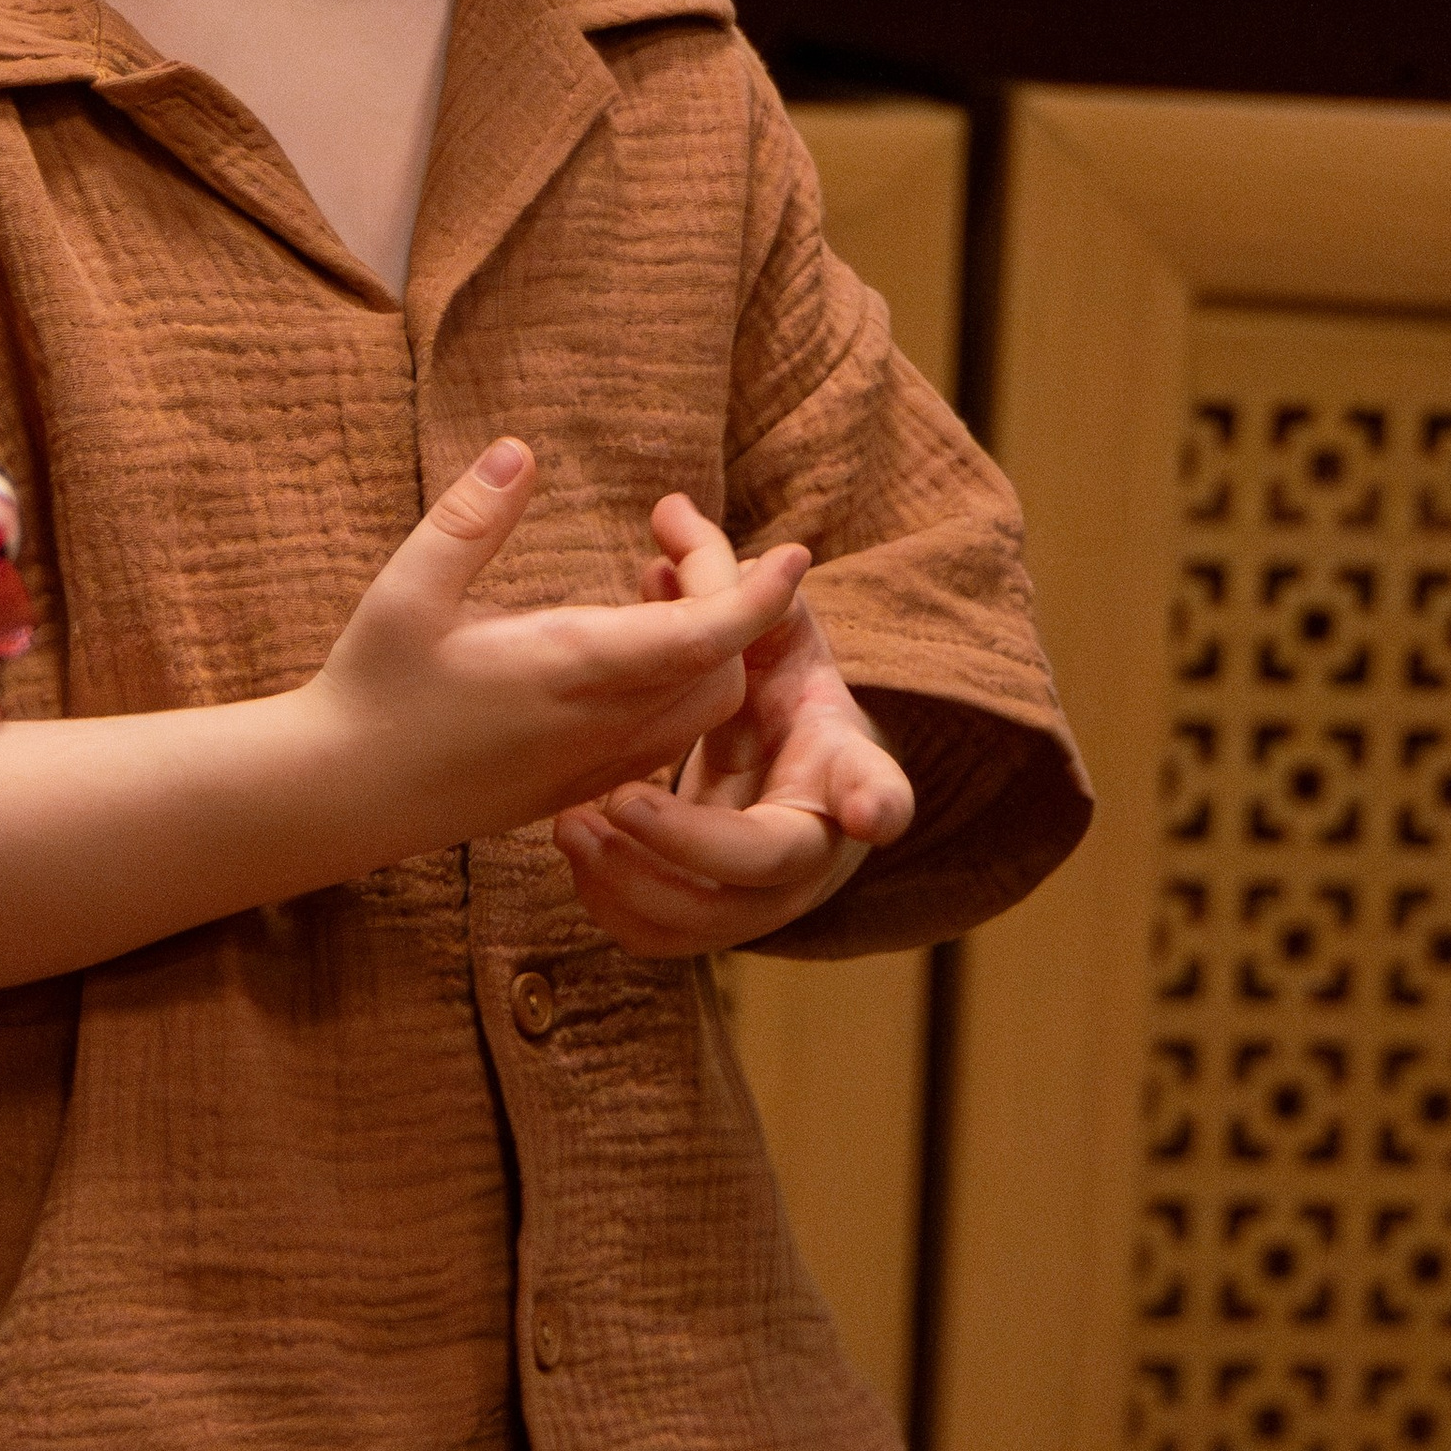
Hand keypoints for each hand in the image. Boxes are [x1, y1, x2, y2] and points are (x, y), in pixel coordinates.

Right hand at [310, 445, 816, 854]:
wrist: (340, 798)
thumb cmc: (371, 688)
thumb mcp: (408, 588)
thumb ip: (471, 517)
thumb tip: (522, 451)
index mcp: (569, 670)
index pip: (703, 636)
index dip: (760, 595)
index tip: (797, 552)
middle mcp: (600, 726)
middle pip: (722, 669)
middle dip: (727, 599)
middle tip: (674, 532)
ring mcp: (596, 764)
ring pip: (701, 707)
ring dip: (706, 642)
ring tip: (653, 575)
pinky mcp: (582, 784)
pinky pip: (669, 734)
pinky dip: (680, 679)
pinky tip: (631, 636)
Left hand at [552, 493, 914, 956]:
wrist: (776, 759)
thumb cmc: (776, 681)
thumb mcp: (773, 628)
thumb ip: (731, 579)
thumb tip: (670, 514)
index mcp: (846, 768)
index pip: (875, 785)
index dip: (876, 798)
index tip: (869, 812)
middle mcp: (816, 848)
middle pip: (766, 869)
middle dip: (690, 842)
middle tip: (620, 799)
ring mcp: (766, 899)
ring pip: (707, 921)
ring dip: (636, 882)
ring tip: (573, 825)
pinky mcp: (713, 921)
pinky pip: (665, 936)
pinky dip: (617, 904)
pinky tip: (574, 846)